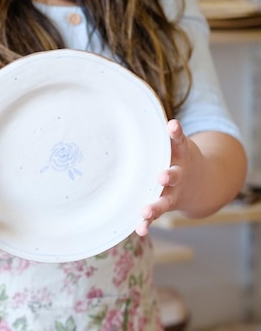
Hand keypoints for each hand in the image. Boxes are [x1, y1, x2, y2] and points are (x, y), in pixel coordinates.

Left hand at [135, 119, 199, 235]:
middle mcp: (178, 175)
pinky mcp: (164, 205)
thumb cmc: (179, 157)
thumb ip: (166, 131)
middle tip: (161, 176)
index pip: (180, 142)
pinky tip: (140, 229)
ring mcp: (172, 192)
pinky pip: (155, 216)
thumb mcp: (177, 144)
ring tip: (145, 211)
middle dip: (168, 176)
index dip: (176, 133)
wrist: (202, 184)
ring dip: (155, 206)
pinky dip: (148, 223)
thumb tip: (134, 105)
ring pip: (164, 200)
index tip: (172, 126)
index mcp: (181, 156)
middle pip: (173, 175)